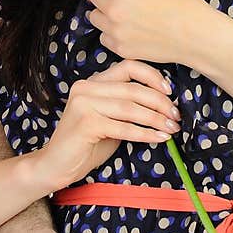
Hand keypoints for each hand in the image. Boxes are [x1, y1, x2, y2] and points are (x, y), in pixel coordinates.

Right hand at [40, 58, 180, 190]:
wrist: (56, 165)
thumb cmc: (87, 144)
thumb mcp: (111, 119)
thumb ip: (129, 107)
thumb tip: (165, 105)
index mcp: (93, 82)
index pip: (128, 67)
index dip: (152, 76)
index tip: (170, 91)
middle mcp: (86, 88)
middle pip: (133, 88)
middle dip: (160, 103)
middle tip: (176, 116)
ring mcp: (84, 104)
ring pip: (130, 107)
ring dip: (156, 119)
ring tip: (172, 129)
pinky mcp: (85, 123)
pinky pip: (124, 127)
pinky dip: (145, 133)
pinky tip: (159, 138)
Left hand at [86, 0, 205, 65]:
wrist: (197, 37)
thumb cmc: (183, 7)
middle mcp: (114, 8)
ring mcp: (115, 30)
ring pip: (94, 16)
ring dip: (104, 11)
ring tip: (122, 11)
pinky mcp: (120, 48)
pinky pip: (104, 36)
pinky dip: (111, 31)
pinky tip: (127, 28)